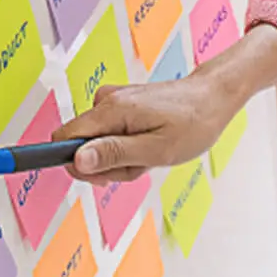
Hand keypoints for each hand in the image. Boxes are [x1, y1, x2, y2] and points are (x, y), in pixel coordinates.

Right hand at [51, 24, 276, 185]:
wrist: (212, 98)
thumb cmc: (192, 124)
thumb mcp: (155, 150)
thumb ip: (114, 155)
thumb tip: (77, 161)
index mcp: (110, 110)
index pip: (64, 139)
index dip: (75, 164)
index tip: (100, 177)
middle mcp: (105, 101)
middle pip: (81, 147)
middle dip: (108, 166)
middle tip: (140, 166)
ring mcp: (112, 103)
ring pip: (98, 146)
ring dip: (123, 161)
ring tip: (152, 155)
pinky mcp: (120, 107)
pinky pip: (111, 138)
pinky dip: (129, 149)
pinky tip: (151, 147)